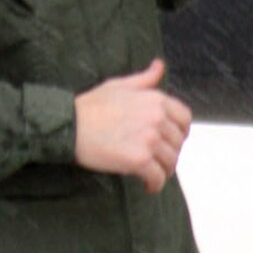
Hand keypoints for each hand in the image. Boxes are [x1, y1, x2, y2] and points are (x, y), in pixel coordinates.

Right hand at [73, 58, 190, 192]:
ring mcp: (149, 139)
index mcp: (155, 99)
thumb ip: (144, 79)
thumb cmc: (90, 106)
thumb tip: (159, 66)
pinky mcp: (139, 159)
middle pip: (178, 142)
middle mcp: (157, 118)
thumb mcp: (119, 85)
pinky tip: (148, 186)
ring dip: (163, 170)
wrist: (68, 126)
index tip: (172, 141)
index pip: (184, 118)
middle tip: (158, 161)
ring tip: (152, 174)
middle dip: (170, 153)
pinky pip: (158, 177)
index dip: (180, 132)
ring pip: (170, 161)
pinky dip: (155, 184)